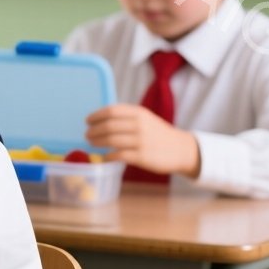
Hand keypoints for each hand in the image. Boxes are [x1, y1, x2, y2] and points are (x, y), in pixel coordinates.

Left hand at [85, 104, 200, 177]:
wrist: (181, 149)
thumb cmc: (157, 133)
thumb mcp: (145, 119)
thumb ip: (125, 117)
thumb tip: (99, 120)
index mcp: (139, 113)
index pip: (111, 111)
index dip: (96, 116)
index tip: (87, 121)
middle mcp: (139, 125)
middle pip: (108, 126)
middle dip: (93, 131)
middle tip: (87, 135)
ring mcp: (141, 141)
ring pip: (111, 140)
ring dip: (97, 142)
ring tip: (92, 143)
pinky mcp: (142, 156)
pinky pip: (118, 155)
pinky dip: (108, 156)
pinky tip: (104, 156)